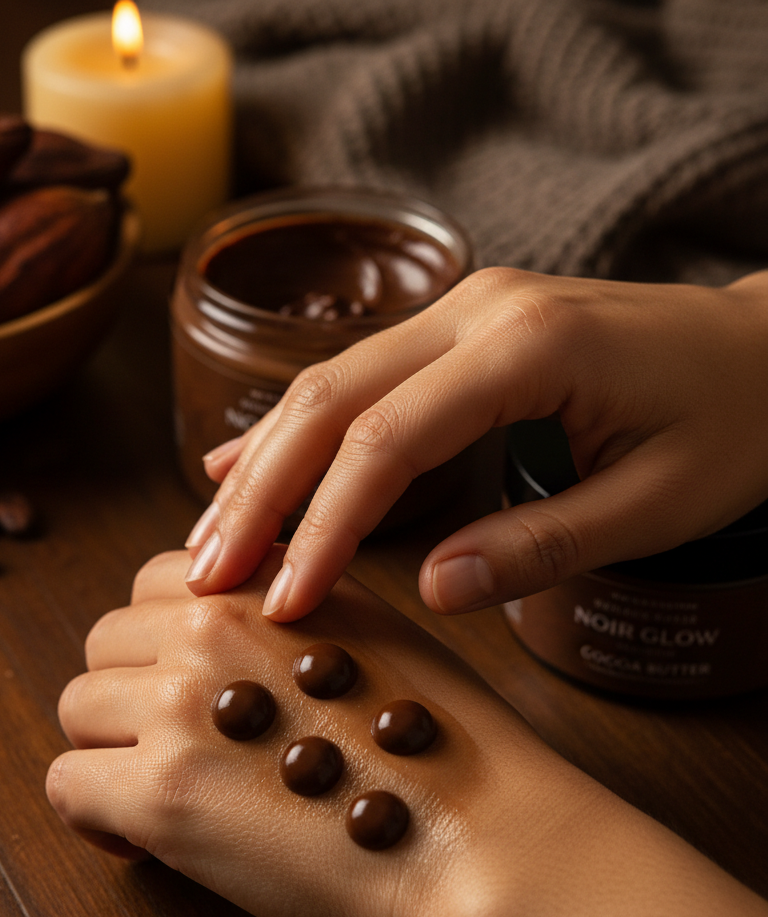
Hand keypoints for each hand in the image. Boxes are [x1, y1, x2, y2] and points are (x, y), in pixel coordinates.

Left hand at [47, 546, 558, 916]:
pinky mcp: (161, 793)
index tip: (186, 686)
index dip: (162, 641)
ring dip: (111, 750)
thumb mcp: (374, 632)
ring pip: (77, 706)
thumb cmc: (445, 749)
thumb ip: (292, 609)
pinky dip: (94, 816)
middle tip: (178, 748)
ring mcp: (180, 703)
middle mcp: (214, 624)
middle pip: (105, 640)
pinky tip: (146, 842)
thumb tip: (226, 632)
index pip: (154, 582)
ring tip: (168, 795)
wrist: (480, 840)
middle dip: (131, 694)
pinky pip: (66, 784)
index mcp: (267, 580)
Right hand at [183, 267, 767, 620]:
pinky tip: (242, 465)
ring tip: (210, 535)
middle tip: (207, 572)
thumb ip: (541, 544)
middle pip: (331, 400)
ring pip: (329, 382)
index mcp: (527, 348)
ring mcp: (461, 309)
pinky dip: (296, 427)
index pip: (387, 442)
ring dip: (264, 462)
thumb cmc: (736, 422)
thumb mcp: (660, 501)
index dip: (325, 526)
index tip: (284, 600)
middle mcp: (475, 311)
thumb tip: (431, 590)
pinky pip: (356, 375)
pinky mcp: (455, 328)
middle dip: (262, 494)